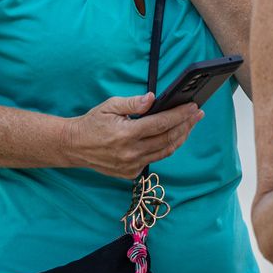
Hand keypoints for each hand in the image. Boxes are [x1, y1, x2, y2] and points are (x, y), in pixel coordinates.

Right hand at [66, 93, 200, 179]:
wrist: (75, 146)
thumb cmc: (92, 123)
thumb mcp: (109, 106)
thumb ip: (133, 103)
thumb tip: (152, 99)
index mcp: (126, 134)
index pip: (161, 124)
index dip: (180, 115)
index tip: (193, 107)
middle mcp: (131, 152)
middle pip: (168, 139)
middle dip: (186, 125)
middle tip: (198, 114)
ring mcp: (132, 165)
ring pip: (165, 151)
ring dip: (180, 138)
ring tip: (189, 125)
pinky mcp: (131, 173)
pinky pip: (154, 159)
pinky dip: (165, 148)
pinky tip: (171, 137)